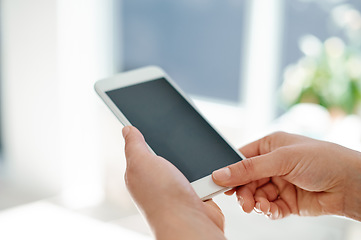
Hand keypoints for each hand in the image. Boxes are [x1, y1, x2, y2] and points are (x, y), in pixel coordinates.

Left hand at [123, 126, 225, 239]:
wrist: (190, 222)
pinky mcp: (196, 193)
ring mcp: (177, 188)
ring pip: (187, 163)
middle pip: (168, 153)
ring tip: (196, 156)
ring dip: (194, 160)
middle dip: (176, 146)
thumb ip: (134, 144)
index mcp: (140, 173)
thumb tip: (127, 129)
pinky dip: (207, 172)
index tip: (158, 119)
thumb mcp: (140, 161)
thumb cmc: (162, 198)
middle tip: (181, 136)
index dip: (149, 134)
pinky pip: (203, 175)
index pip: (143, 148)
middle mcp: (158, 181)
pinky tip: (207, 170)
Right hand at [212, 132, 360, 220]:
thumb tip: (221, 173)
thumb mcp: (281, 159)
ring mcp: (280, 183)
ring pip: (256, 195)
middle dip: (243, 191)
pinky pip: (269, 207)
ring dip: (255, 203)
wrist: (351, 184)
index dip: (230, 171)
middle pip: (246, 180)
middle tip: (243, 201)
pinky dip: (267, 211)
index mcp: (270, 146)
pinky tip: (270, 210)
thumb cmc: (324, 159)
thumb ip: (249, 169)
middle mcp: (273, 164)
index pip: (241, 158)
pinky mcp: (287, 201)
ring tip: (258, 207)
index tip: (219, 182)